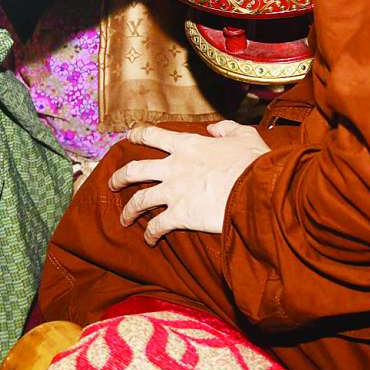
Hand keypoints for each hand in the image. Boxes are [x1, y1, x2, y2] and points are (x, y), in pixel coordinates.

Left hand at [109, 122, 269, 244]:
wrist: (257, 190)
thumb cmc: (254, 163)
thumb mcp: (244, 135)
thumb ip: (226, 128)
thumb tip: (213, 128)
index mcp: (188, 144)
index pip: (154, 135)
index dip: (138, 134)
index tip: (128, 136)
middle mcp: (174, 166)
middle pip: (135, 169)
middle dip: (119, 176)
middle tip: (113, 183)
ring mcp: (173, 192)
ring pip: (139, 200)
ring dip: (129, 211)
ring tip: (124, 219)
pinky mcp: (179, 216)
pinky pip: (156, 227)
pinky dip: (150, 235)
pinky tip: (149, 240)